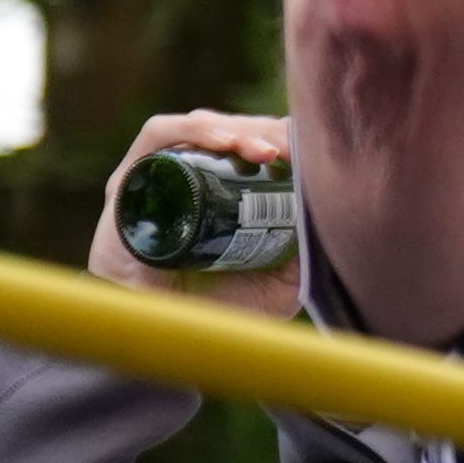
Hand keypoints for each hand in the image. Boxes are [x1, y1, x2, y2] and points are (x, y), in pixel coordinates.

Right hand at [83, 109, 303, 320]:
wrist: (162, 334)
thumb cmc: (217, 308)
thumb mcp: (279, 284)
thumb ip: (309, 259)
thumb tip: (335, 222)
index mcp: (223, 192)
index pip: (256, 145)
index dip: (283, 139)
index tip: (308, 152)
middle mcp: (190, 176)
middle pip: (231, 133)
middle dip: (265, 133)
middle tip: (291, 151)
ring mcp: (158, 175)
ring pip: (201, 128)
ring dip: (238, 129)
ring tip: (267, 150)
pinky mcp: (128, 180)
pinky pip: (157, 135)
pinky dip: (194, 129)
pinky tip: (226, 142)